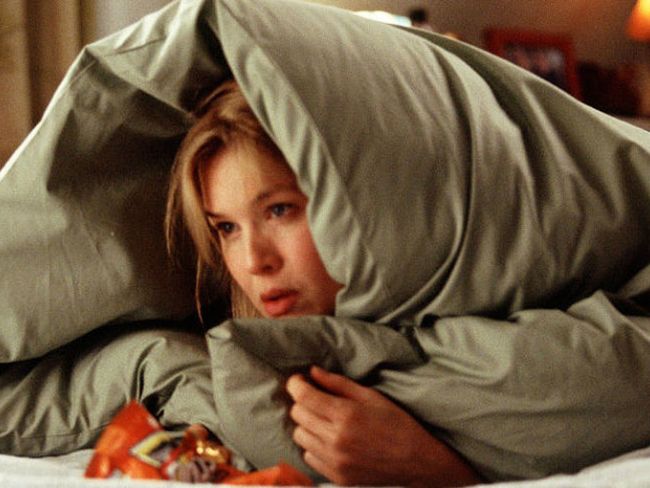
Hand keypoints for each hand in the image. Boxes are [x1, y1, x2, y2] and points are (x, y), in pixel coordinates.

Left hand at [286, 366, 479, 486]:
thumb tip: (313, 372)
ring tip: (323, 419)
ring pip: (299, 435)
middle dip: (302, 401)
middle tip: (315, 397)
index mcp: (345, 415)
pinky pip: (308, 455)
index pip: (304, 396)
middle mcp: (335, 439)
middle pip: (297, 414)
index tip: (299, 380)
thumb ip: (338, 383)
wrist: (417, 461)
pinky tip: (329, 439)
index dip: (296, 384)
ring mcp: (334, 460)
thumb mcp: (370, 396)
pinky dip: (313, 445)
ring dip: (306, 424)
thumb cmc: (396, 423)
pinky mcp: (336, 476)